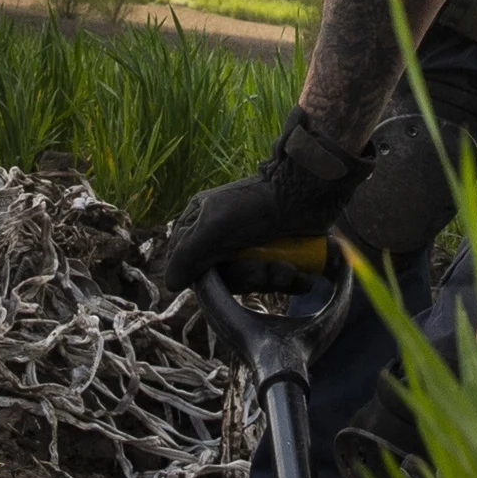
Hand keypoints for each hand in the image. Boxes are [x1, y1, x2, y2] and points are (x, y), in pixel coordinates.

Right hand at [152, 111, 369, 294]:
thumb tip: (170, 284)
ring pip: (251, 279)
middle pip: (223, 276)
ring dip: (271, 279)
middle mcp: (220, 233)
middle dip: (248, 278)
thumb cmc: (254, 207)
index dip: (208, 278)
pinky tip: (299, 275)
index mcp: (198, 222)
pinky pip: (274, 277)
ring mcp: (248, 243)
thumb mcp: (213, 229)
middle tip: (265, 268)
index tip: (224, 276)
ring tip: (287, 268)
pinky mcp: (274, 250)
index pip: (190, 264)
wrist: (305, 193)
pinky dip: (287, 279)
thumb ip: (187, 256)